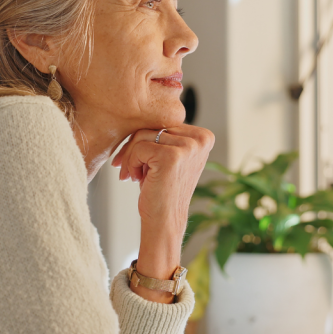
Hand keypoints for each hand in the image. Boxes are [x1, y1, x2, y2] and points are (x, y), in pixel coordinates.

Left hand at [111, 125, 214, 302]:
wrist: (164, 221)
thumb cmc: (162, 190)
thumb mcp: (169, 156)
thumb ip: (164, 135)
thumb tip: (138, 111)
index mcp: (204, 136)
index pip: (163, 122)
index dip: (145, 139)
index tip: (137, 160)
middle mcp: (201, 139)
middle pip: (153, 126)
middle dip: (134, 147)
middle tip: (128, 169)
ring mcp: (188, 147)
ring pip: (142, 135)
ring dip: (131, 156)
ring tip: (134, 175)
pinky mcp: (172, 156)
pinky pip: (138, 147)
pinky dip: (131, 163)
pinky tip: (136, 179)